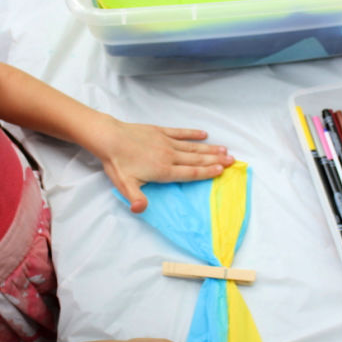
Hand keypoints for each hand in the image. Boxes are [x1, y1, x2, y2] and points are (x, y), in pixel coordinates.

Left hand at [93, 119, 233, 212]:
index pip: (190, 173)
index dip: (207, 172)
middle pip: (196, 159)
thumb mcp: (125, 185)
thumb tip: (141, 210)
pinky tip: (204, 134)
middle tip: (232, 160)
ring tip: (224, 150)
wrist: (109, 138)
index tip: (222, 170)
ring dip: (209, 148)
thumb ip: (136, 199)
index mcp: (163, 170)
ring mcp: (165, 141)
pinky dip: (193, 134)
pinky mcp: (160, 131)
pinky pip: (180, 132)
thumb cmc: (117, 163)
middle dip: (215, 160)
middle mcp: (169, 155)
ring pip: (192, 147)